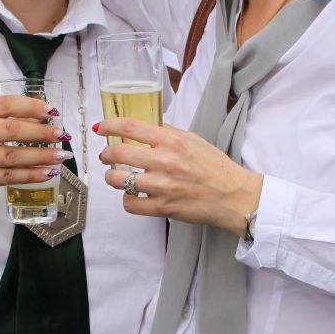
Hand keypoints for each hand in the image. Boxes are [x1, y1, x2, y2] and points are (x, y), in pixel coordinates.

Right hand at [0, 95, 68, 208]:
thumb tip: (39, 120)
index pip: (5, 105)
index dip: (30, 106)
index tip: (51, 111)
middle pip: (12, 130)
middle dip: (42, 133)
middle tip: (62, 135)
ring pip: (13, 156)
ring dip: (41, 156)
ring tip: (61, 156)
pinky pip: (8, 176)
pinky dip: (31, 175)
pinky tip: (47, 173)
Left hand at [95, 117, 261, 233]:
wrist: (234, 196)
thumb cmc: (216, 168)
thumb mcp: (194, 140)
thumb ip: (168, 133)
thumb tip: (144, 128)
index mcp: (172, 140)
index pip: (130, 127)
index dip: (108, 125)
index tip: (100, 127)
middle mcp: (164, 161)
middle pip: (118, 153)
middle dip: (106, 154)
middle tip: (106, 156)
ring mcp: (162, 186)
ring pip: (117, 180)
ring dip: (112, 178)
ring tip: (117, 177)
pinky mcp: (162, 208)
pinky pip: (130, 204)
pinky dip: (127, 200)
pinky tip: (134, 196)